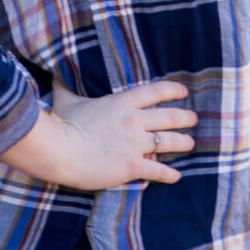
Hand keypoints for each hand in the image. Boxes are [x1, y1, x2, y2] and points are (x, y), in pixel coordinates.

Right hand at [46, 76, 197, 189]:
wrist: (60, 151)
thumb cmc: (62, 124)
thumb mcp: (65, 100)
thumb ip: (65, 86)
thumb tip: (56, 72)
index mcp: (121, 103)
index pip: (154, 92)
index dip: (172, 90)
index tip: (184, 91)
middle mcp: (133, 121)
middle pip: (168, 117)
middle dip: (185, 118)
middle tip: (194, 119)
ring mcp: (135, 143)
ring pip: (168, 142)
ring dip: (182, 143)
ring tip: (190, 143)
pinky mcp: (132, 165)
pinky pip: (157, 170)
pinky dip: (169, 174)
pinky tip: (176, 176)